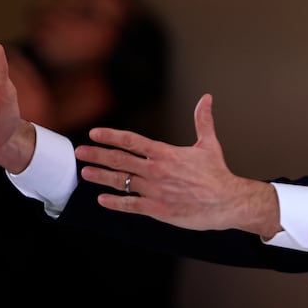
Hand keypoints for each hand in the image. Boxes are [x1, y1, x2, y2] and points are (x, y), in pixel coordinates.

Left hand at [75, 93, 281, 236]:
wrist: (227, 201)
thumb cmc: (218, 174)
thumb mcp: (209, 144)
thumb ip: (203, 120)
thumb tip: (206, 98)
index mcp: (165, 153)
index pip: (131, 141)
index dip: (110, 136)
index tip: (94, 134)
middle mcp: (156, 170)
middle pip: (119, 160)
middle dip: (97, 155)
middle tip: (80, 152)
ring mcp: (155, 190)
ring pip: (121, 182)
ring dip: (100, 176)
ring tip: (85, 172)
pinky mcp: (157, 209)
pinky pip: (130, 204)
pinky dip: (114, 202)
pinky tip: (102, 199)